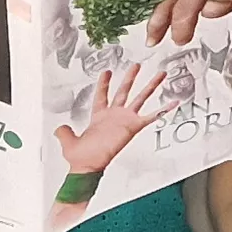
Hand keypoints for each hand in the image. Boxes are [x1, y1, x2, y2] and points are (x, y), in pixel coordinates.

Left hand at [56, 60, 173, 173]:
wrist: (88, 166)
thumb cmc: (80, 157)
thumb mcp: (67, 141)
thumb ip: (63, 132)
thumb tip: (59, 128)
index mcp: (99, 116)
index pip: (102, 95)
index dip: (104, 83)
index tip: (107, 71)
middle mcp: (114, 115)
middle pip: (124, 91)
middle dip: (130, 78)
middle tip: (137, 65)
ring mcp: (125, 120)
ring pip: (140, 98)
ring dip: (150, 86)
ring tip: (160, 74)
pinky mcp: (133, 127)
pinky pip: (151, 117)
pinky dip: (163, 110)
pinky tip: (173, 102)